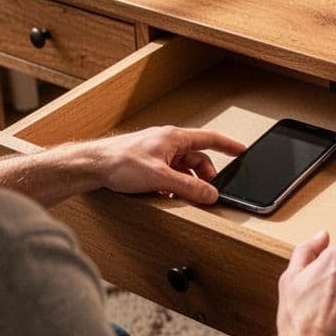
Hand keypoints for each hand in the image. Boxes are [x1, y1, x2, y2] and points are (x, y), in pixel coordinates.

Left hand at [92, 125, 245, 203]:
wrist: (93, 165)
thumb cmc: (119, 161)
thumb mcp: (160, 178)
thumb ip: (188, 187)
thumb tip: (209, 193)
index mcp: (174, 138)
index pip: (209, 139)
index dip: (228, 146)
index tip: (242, 151)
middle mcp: (167, 142)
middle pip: (197, 159)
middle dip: (205, 177)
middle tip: (209, 193)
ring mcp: (157, 152)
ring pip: (183, 169)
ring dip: (186, 184)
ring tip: (184, 198)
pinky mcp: (148, 163)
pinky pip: (170, 174)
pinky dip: (173, 186)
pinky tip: (167, 197)